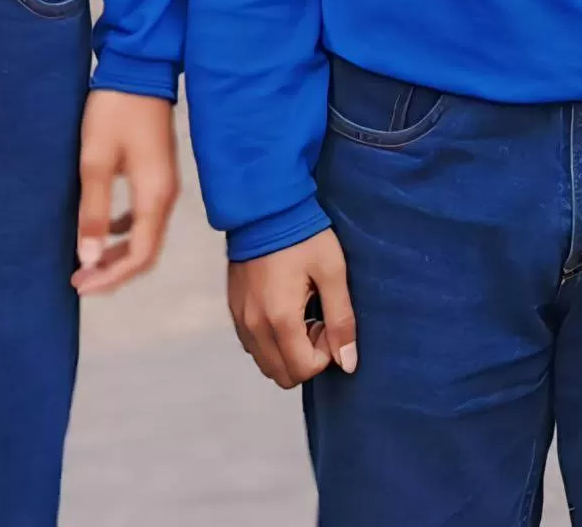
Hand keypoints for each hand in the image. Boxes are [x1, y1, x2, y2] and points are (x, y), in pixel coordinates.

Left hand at [74, 92, 175, 295]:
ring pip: (145, 235)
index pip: (140, 256)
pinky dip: (124, 232)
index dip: (110, 277)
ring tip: (87, 263)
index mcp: (154, 196)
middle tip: (80, 281)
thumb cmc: (114, 112)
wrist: (139, 69)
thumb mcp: (95, 162)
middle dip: (113, 272)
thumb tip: (88, 258)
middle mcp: (165, 196)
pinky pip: (144, 217)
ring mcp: (164, 185)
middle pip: (146, 251)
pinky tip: (103, 229)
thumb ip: (93, 212)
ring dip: (118, 254)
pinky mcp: (158, 174)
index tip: (79, 284)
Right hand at [227, 230, 357, 388]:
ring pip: (266, 364)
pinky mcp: (234, 310)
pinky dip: (271, 341)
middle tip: (317, 321)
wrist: (265, 207)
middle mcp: (254, 326)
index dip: (324, 355)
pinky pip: (253, 345)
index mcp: (279, 319)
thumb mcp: (332, 272)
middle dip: (305, 358)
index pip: (303, 370)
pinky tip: (284, 309)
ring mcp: (240, 320)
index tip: (328, 322)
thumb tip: (347, 363)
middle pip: (282, 375)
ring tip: (301, 314)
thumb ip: (341, 320)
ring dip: (288, 352)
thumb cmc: (303, 236)